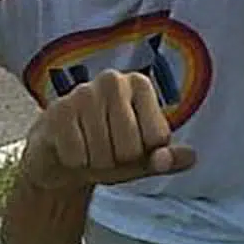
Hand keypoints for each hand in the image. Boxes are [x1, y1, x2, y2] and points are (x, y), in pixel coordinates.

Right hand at [18, 70, 195, 191]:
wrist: (62, 153)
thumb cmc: (111, 149)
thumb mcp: (145, 157)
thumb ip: (170, 159)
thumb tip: (185, 158)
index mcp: (141, 84)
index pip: (157, 138)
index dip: (146, 152)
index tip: (134, 142)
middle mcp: (113, 81)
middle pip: (131, 148)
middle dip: (120, 160)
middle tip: (108, 148)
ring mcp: (82, 92)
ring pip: (104, 154)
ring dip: (98, 163)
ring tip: (91, 148)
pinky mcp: (57, 111)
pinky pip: (78, 157)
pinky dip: (77, 163)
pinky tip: (72, 148)